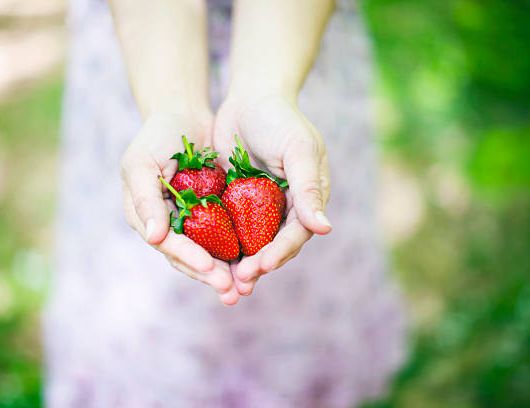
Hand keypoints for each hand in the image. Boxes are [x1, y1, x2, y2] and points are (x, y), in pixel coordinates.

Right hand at [121, 112, 239, 304]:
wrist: (183, 115)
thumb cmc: (156, 136)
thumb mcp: (141, 163)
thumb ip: (145, 199)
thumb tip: (154, 238)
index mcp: (148, 218)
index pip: (168, 244)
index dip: (188, 257)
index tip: (209, 267)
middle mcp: (170, 225)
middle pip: (190, 257)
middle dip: (211, 275)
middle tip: (231, 292)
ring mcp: (193, 220)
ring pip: (210, 251)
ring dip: (226, 271)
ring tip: (245, 287)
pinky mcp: (215, 212)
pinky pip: (227, 234)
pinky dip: (239, 248)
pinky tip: (257, 261)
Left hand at [213, 94, 331, 295]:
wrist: (250, 96)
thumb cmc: (280, 118)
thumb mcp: (298, 149)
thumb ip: (308, 187)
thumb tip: (324, 229)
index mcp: (306, 197)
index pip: (295, 234)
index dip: (279, 253)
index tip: (259, 267)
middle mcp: (285, 206)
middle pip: (273, 245)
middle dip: (258, 266)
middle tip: (239, 283)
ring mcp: (260, 205)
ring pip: (251, 242)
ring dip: (239, 263)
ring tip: (224, 284)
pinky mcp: (237, 200)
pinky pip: (229, 227)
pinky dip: (221, 244)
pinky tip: (206, 257)